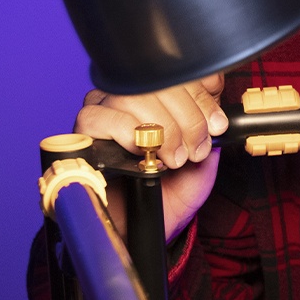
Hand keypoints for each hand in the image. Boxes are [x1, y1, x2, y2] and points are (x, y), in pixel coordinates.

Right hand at [74, 75, 227, 241]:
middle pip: (154, 82)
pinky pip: (98, 117)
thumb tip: (214, 109)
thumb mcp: (204, 162)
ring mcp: (103, 113)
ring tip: (172, 158)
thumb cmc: (170, 193)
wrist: (145, 229)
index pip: (176, 70)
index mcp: (159, 97)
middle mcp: (127, 99)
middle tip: (195, 148)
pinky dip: (127, 133)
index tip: (216, 122)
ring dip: (160, 128)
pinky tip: (142, 153)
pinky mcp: (82, 134)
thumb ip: (211, 131)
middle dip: (186, 117)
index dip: (199, 91)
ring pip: (128, 96)